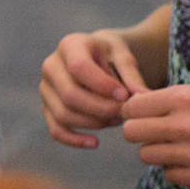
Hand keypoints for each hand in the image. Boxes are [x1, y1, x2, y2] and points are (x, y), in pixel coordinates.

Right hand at [40, 29, 146, 147]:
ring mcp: (46, 88)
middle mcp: (51, 66)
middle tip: (124, 113)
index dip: (102, 85)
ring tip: (117, 120)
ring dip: (93, 123)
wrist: (98, 57)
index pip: (79, 68)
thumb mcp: (124, 56)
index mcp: (69, 45)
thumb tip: (142, 97)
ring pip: (63, 115)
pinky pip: (55, 129)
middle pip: (70, 95)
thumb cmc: (112, 55)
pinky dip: (74, 140)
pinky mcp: (47, 107)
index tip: (125, 95)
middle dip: (101, 109)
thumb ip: (132, 76)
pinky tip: (95, 143)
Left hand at [120, 83, 189, 187]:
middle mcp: (185, 125)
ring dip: (155, 152)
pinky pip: (166, 174)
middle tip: (151, 133)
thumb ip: (170, 100)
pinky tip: (189, 161)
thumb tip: (134, 104)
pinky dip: (173, 169)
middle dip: (137, 132)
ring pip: (145, 155)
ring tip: (173, 147)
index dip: (132, 111)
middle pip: (131, 132)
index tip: (139, 114)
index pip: (132, 106)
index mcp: (185, 99)